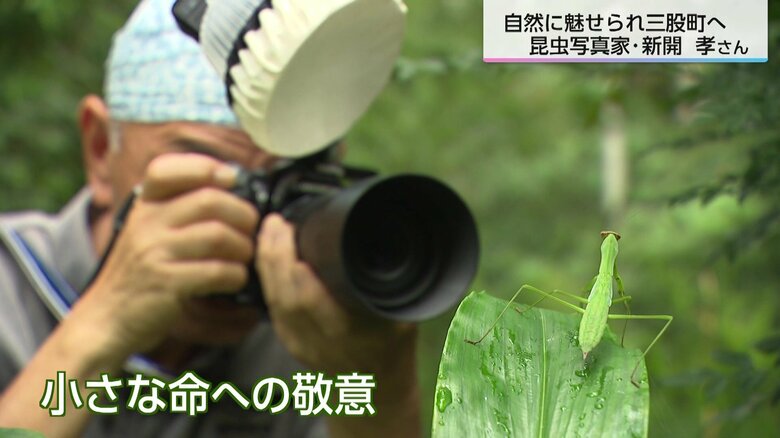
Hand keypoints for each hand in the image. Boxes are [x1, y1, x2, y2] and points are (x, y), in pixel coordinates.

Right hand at [75, 153, 258, 359]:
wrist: (108, 317)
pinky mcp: (166, 282)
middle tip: (252, 230)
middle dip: (242, 214)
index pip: (166, 168)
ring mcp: (154, 252)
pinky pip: (216, 270)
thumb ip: (180, 206)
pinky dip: (235, 275)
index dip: (205, 167)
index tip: (231, 180)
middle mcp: (146, 223)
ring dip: (243, 247)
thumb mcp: (150, 229)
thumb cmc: (142, 271)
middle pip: (209, 201)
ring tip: (245, 257)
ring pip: (218, 235)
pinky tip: (235, 279)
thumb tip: (230, 179)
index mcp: (144, 205)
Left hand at [256, 213, 415, 374]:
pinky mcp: (289, 341)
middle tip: (277, 223)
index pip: (314, 304)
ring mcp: (300, 344)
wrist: (376, 393)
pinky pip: (271, 305)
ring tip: (270, 230)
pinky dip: (266, 276)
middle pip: (287, 298)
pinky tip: (267, 253)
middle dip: (277, 256)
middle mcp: (320, 342)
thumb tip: (380, 241)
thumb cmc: (393, 349)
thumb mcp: (403, 317)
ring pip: (274, 300)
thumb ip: (390, 287)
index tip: (298, 239)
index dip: (300, 274)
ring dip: (267, 262)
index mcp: (351, 335)